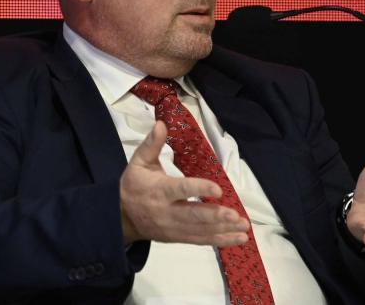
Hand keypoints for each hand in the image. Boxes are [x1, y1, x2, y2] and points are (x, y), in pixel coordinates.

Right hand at [119, 120, 249, 246]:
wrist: (120, 217)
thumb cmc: (134, 185)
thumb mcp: (138, 162)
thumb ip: (151, 144)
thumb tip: (161, 123)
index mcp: (159, 190)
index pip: (181, 189)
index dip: (199, 189)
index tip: (218, 189)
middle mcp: (167, 212)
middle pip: (193, 216)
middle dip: (215, 216)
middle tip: (235, 216)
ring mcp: (173, 228)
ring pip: (200, 231)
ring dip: (223, 231)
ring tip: (244, 229)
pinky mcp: (178, 237)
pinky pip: (200, 240)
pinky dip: (220, 240)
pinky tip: (237, 238)